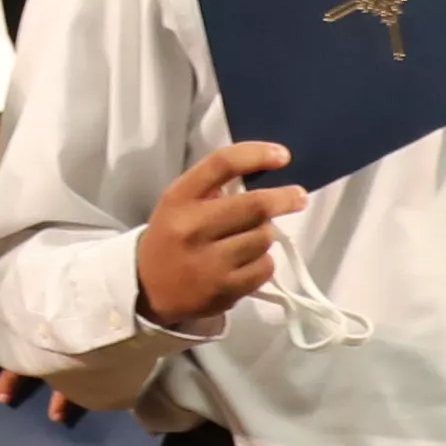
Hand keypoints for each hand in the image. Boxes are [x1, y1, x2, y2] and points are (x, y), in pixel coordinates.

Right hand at [131, 139, 307, 330]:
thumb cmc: (170, 237)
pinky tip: (247, 262)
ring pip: (264, 238)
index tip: (282, 155)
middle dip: (285, 199)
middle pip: (256, 206)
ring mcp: (209, 262)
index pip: (222, 164)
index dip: (257, 155)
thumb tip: (262, 179)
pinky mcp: (224, 290)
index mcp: (180, 198)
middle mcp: (193, 228)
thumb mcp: (178, 203)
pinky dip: (263, 262)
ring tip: (249, 239)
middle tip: (298, 197)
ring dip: (265, 234)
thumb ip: (211, 188)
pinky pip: (265, 267)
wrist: (146, 289)